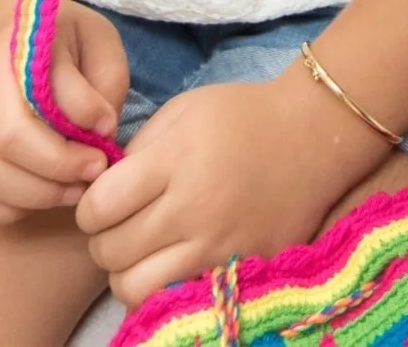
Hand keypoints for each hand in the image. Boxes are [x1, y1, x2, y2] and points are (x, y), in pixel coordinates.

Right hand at [0, 1, 125, 224]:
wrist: (14, 41)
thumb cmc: (66, 44)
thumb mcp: (98, 41)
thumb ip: (106, 80)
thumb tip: (101, 130)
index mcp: (18, 54)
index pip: (41, 93)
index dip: (82, 117)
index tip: (110, 128)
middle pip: (8, 142)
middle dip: (60, 166)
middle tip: (96, 169)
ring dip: (37, 195)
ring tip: (74, 189)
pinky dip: (5, 211)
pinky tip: (39, 198)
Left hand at [78, 71, 378, 306]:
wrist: (317, 133)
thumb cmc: (244, 115)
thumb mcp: (184, 110)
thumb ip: (138, 150)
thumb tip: (100, 192)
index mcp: (177, 160)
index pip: (97, 208)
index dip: (90, 206)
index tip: (106, 199)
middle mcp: (195, 208)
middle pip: (110, 252)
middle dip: (105, 238)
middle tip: (124, 223)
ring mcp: (220, 246)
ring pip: (134, 288)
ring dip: (129, 271)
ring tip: (145, 250)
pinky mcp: (242, 269)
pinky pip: (176, 297)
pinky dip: (164, 287)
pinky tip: (174, 262)